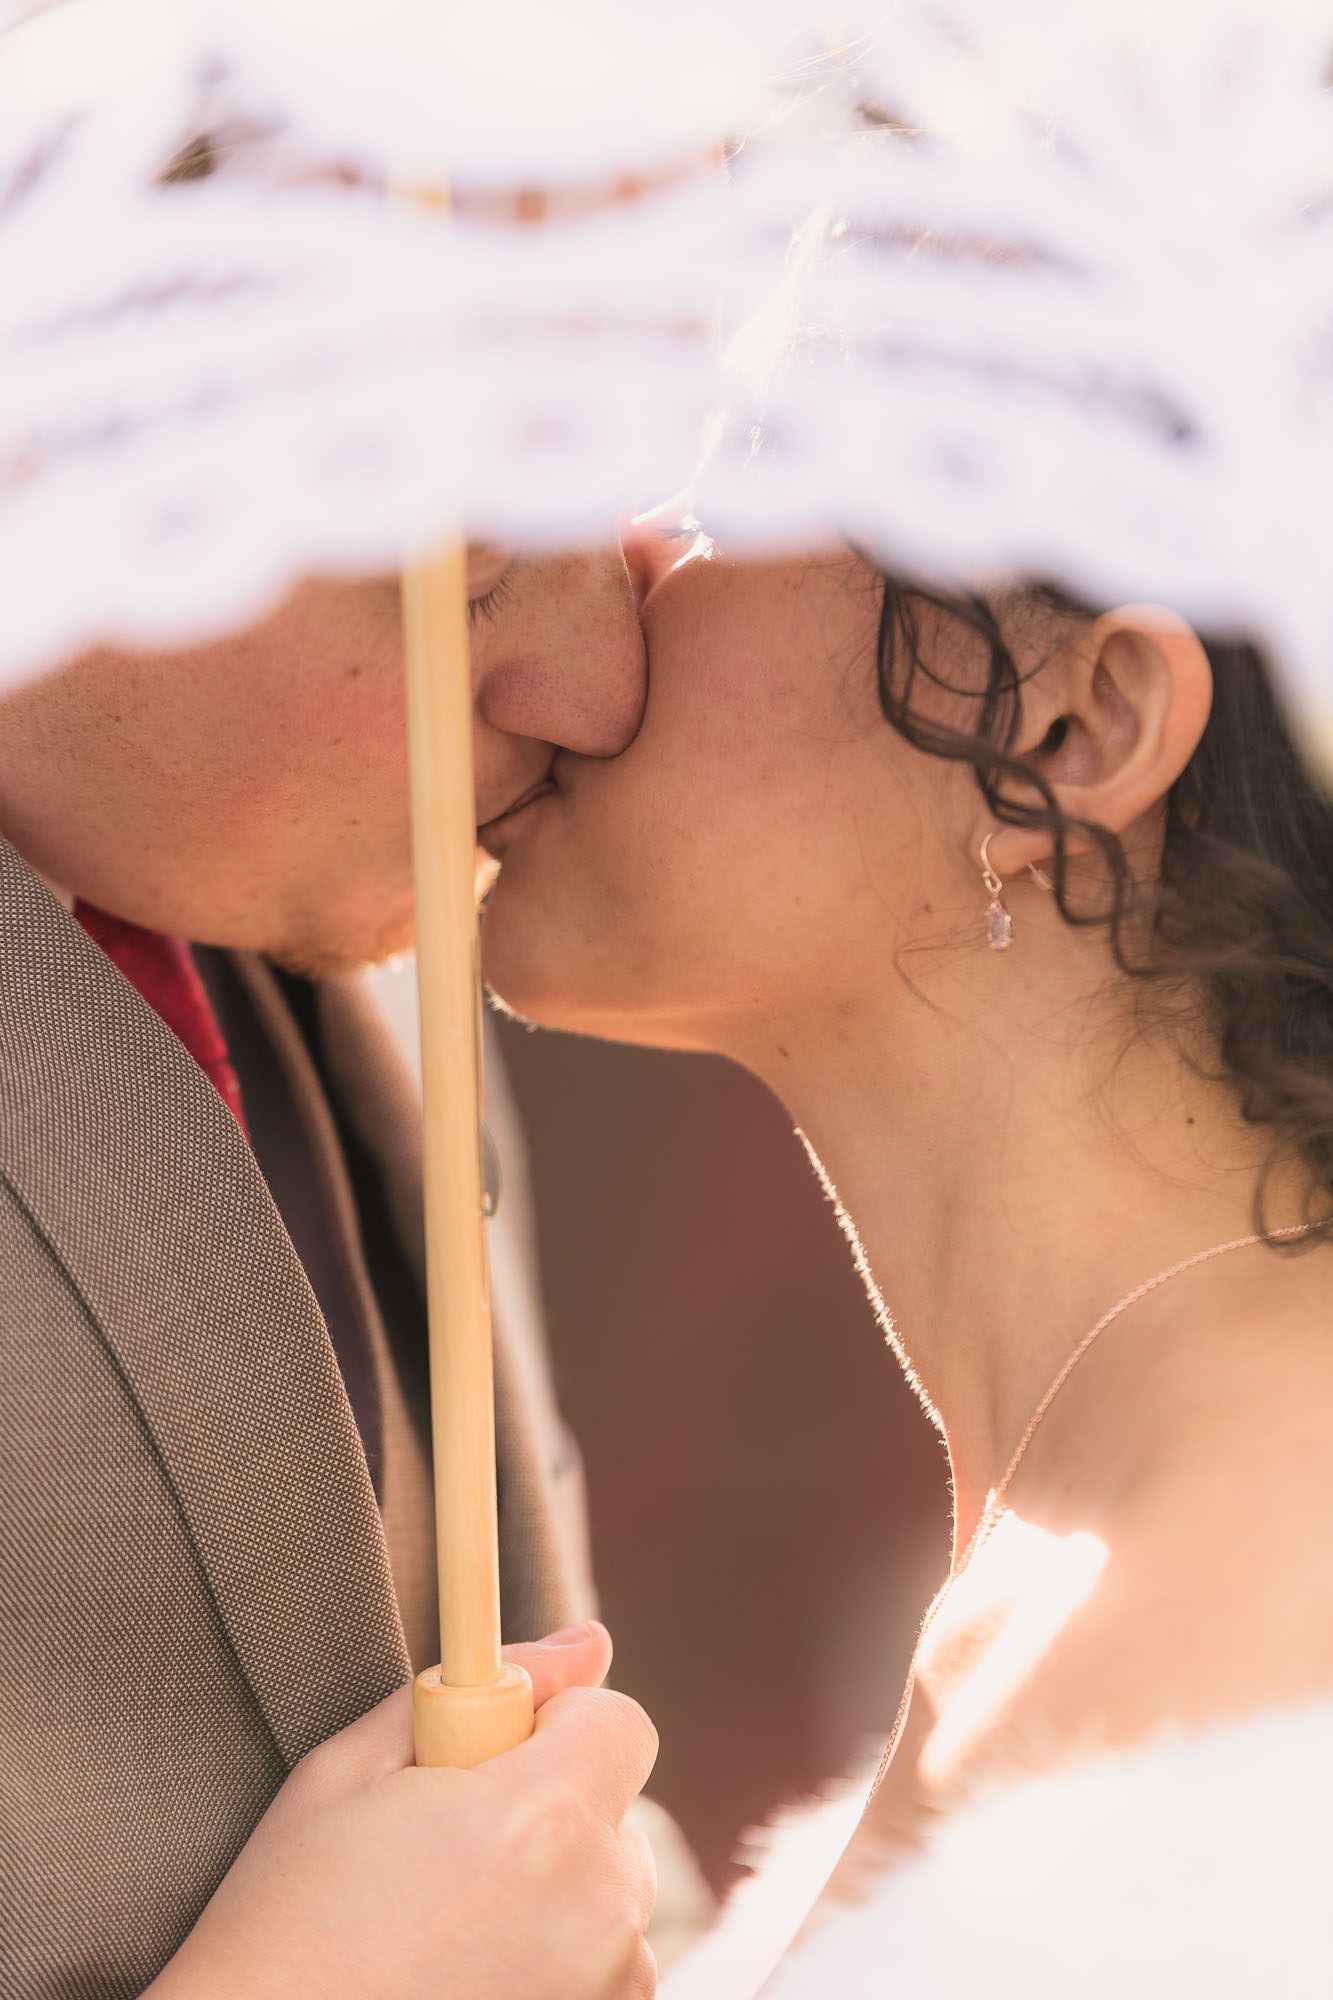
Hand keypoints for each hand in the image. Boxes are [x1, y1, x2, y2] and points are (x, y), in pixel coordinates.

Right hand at [149, 1622, 658, 1999]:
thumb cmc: (285, 1917)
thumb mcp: (353, 1771)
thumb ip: (484, 1688)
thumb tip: (587, 1642)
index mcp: (543, 1823)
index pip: (620, 1723)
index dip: (555, 1720)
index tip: (489, 1750)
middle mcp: (598, 1911)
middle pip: (613, 1811)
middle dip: (547, 1806)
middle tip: (444, 1846)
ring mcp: (607, 1988)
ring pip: (605, 1894)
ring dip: (552, 1889)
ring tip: (444, 1922)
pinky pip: (600, 1966)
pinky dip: (551, 1958)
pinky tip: (462, 1972)